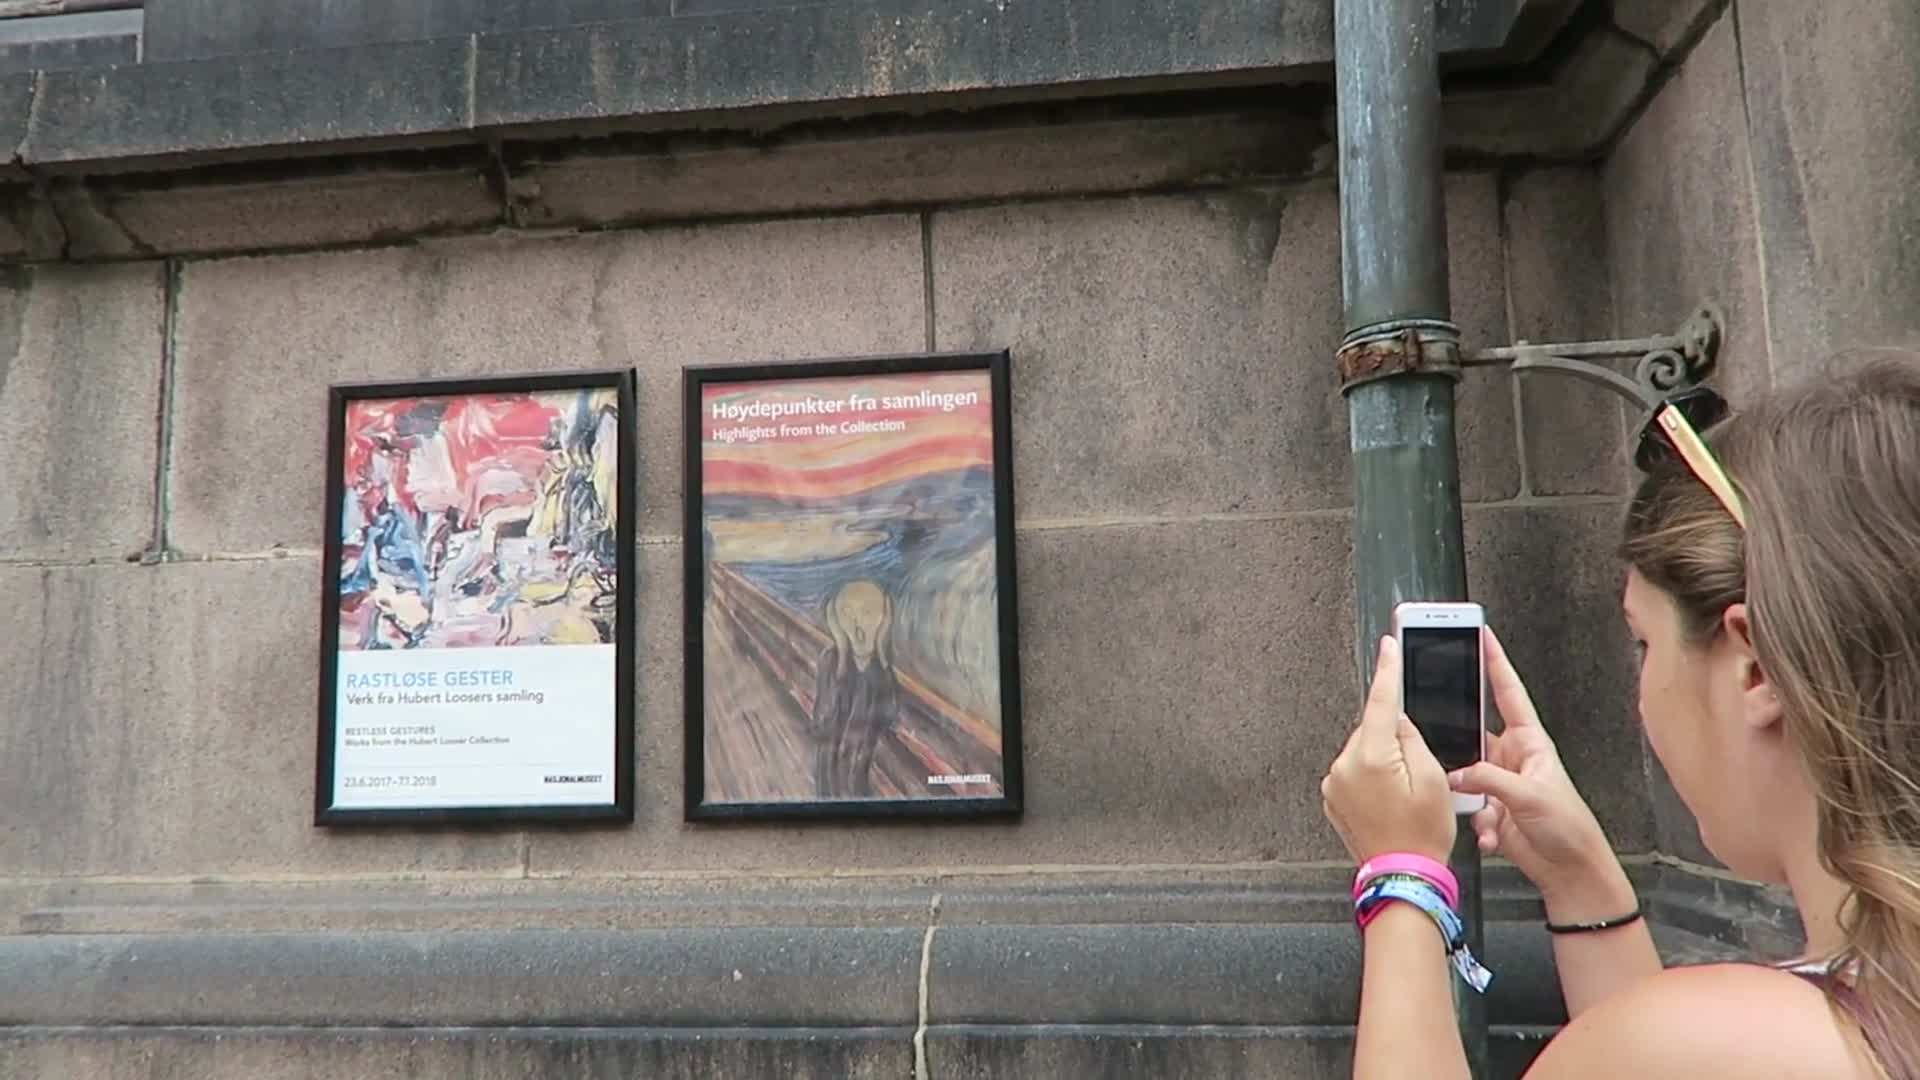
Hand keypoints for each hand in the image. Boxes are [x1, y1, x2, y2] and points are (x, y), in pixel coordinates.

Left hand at [1321, 635, 1455, 863]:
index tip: (1388, 646)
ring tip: (1404, 792)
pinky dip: (1372, 776)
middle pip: (1371, 728)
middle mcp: (1345, 767)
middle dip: (1394, 737)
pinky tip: (1390, 799)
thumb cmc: (1422, 836)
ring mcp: (1335, 784)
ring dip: (1383, 759)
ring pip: (1363, 750)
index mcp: (1371, 757)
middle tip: (1417, 768)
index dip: (1387, 670)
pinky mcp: (1333, 798)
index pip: (1378, 701)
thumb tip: (1398, 718)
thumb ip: (1413, 739)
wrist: (1402, 876)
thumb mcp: (1434, 780)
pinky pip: (1354, 772)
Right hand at [1446, 628, 1620, 904]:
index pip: (1507, 692)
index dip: (1494, 661)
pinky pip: (1468, 807)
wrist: (1571, 870)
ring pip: (1465, 773)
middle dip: (1456, 733)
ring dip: (1467, 794)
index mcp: (1530, 742)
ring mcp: (1499, 782)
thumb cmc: (1569, 828)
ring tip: (1482, 809)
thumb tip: (1457, 773)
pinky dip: (1476, 823)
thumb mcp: (1531, 795)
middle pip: (1474, 731)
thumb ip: (1490, 778)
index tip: (1480, 634)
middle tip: (1435, 720)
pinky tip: (1490, 835)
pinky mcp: (1490, 808)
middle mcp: (1512, 757)